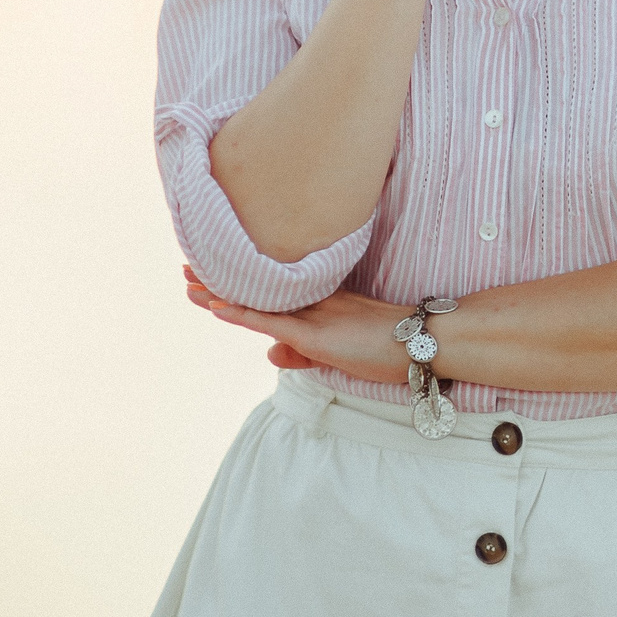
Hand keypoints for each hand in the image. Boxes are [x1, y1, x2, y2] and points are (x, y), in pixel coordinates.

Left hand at [184, 266, 417, 383]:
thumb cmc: (395, 350)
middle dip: (223, 277)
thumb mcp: (341, 354)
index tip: (216, 268)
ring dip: (221, 290)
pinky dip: (242, 314)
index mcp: (325, 304)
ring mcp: (316, 316)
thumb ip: (305, 354)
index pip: (276, 291)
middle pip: (261, 288)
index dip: (244, 281)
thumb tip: (270, 354)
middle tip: (189, 262)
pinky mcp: (316, 336)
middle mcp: (316, 303)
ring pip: (259, 300)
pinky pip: (271, 323)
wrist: (427, 344)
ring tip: (188, 277)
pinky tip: (216, 306)